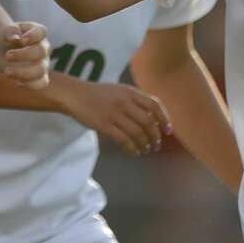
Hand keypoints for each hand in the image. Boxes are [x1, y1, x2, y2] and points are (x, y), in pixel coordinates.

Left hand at [0, 22, 48, 89]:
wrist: (3, 51)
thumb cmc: (6, 38)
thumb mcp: (4, 32)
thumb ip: (10, 32)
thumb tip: (15, 38)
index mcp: (37, 32)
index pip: (41, 31)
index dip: (33, 36)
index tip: (21, 40)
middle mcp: (43, 47)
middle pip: (41, 51)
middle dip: (23, 55)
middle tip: (6, 56)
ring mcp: (43, 63)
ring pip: (40, 70)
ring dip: (23, 73)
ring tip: (6, 71)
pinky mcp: (40, 77)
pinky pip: (41, 83)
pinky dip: (29, 85)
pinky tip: (16, 82)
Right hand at [56, 79, 171, 156]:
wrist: (74, 94)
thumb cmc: (97, 94)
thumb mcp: (118, 90)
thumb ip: (134, 100)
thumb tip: (152, 118)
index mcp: (129, 92)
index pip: (154, 105)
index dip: (164, 119)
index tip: (168, 131)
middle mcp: (124, 102)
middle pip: (147, 121)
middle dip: (155, 136)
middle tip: (156, 145)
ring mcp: (114, 113)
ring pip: (137, 133)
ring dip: (144, 144)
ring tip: (145, 150)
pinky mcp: (104, 125)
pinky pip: (123, 140)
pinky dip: (131, 148)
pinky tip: (133, 152)